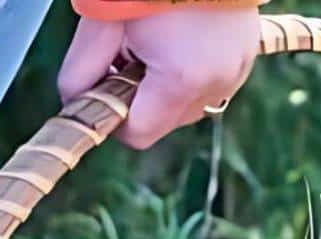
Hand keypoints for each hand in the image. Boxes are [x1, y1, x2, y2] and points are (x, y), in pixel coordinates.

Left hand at [57, 8, 258, 149]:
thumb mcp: (104, 21)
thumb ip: (82, 70)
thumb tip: (74, 100)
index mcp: (181, 78)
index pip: (138, 134)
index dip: (114, 117)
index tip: (103, 87)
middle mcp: (216, 83)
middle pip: (164, 123)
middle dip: (140, 98)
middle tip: (129, 52)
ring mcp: (236, 70)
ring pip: (187, 106)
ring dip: (165, 87)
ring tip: (157, 42)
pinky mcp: (245, 56)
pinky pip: (209, 84)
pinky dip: (189, 72)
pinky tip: (180, 38)